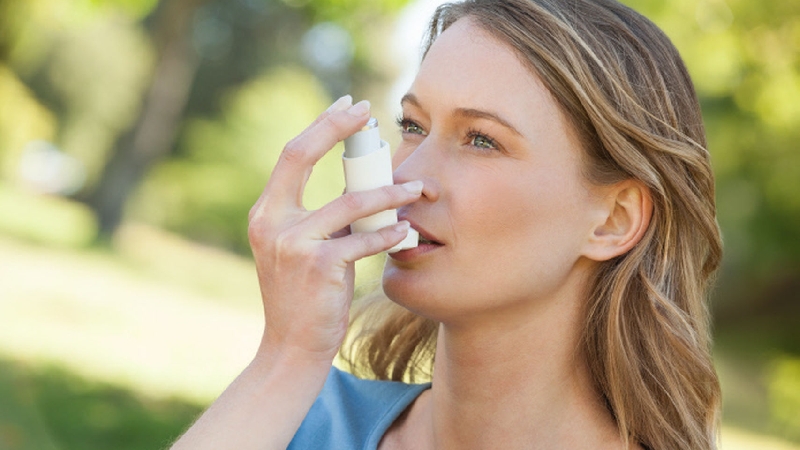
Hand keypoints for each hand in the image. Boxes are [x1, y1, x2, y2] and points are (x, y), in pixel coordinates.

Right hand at [248, 95, 422, 364]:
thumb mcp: (300, 249)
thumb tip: (360, 184)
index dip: (320, 126)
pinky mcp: (318, 266)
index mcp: (267, 213)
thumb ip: (321, 218)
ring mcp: (292, 243)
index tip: (349, 107)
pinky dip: (389, 235)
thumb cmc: (305, 296)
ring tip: (417, 189)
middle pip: (301, 155)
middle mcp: (271, 222)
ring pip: (350, 202)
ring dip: (390, 193)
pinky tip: (407, 234)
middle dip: (337, 128)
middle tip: (370, 113)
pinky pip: (363, 240)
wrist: (291, 348)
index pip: (291, 155)